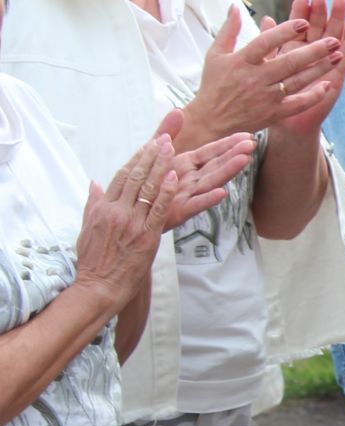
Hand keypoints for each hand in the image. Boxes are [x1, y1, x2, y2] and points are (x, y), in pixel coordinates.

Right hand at [72, 134, 182, 314]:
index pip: (120, 176)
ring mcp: (131, 223)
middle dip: (151, 156)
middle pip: (135, 177)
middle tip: (164, 139)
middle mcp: (116, 212)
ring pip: (147, 189)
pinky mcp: (146, 235)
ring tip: (172, 148)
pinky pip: (158, 209)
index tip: (148, 144)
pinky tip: (176, 177)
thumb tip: (94, 184)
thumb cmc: (94, 260)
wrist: (98, 286)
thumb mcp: (87, 228)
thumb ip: (92, 203)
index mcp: (102, 208)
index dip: (137, 159)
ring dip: (161, 166)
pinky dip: (167, 192)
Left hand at [150, 108, 255, 230]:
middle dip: (234, 154)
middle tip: (251, 144)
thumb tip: (178, 110)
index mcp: (187, 164)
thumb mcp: (153, 152)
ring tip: (244, 160)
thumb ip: (166, 132)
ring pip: (211, 181)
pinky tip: (222, 193)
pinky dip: (208, 199)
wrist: (127, 210)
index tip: (247, 136)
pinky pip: (195, 204)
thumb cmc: (143, 182)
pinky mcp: (179, 211)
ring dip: (228, 172)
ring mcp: (188, 195)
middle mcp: (192, 179)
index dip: (229, 144)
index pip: (212, 152)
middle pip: (217, 165)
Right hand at [180, 5, 340, 143]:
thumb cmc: (214, 85)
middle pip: (288, 62)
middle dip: (314, 51)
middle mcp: (255, 79)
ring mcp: (266, 97)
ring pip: (297, 81)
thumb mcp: (215, 55)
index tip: (304, 22)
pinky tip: (328, 85)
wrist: (211, 122)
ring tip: (338, 56)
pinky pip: (297, 104)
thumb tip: (235, 6)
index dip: (284, 32)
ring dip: (319, 69)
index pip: (265, 43)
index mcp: (241, 62)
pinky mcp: (273, 113)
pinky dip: (313, 96)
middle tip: (334, 40)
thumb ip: (228, 30)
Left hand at [265, 0, 344, 138]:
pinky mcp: (337, 76)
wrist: (285, 126)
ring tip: (340, 1)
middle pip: (318, 28)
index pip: (299, 28)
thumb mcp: (266, 68)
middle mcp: (312, 56)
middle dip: (320, 11)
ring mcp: (327, 65)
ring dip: (338, 18)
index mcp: (294, 52)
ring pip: (333, 36)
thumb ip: (269, 44)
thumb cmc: (273, 99)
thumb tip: (265, 19)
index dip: (301, 12)